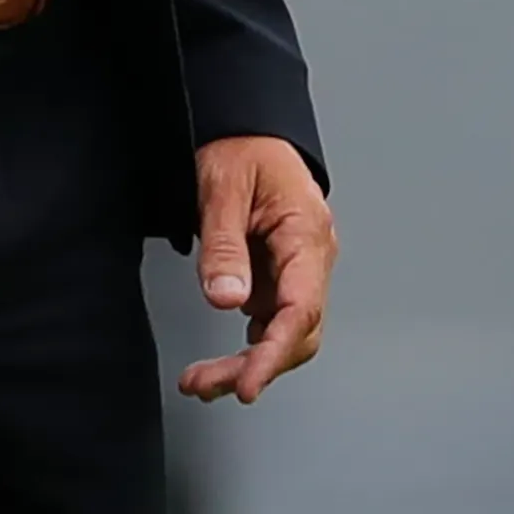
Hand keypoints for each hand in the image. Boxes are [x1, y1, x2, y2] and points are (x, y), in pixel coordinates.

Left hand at [179, 135, 336, 406]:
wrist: (246, 127)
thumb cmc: (240, 148)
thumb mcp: (221, 188)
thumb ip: (224, 246)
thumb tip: (227, 301)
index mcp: (307, 235)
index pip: (300, 310)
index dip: (274, 354)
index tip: (248, 385)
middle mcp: (311, 258)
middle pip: (295, 333)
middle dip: (253, 368)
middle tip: (203, 386)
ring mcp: (297, 270)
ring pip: (284, 333)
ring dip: (247, 363)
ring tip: (201, 382)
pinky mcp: (279, 275)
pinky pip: (272, 321)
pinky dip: (248, 348)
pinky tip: (220, 363)